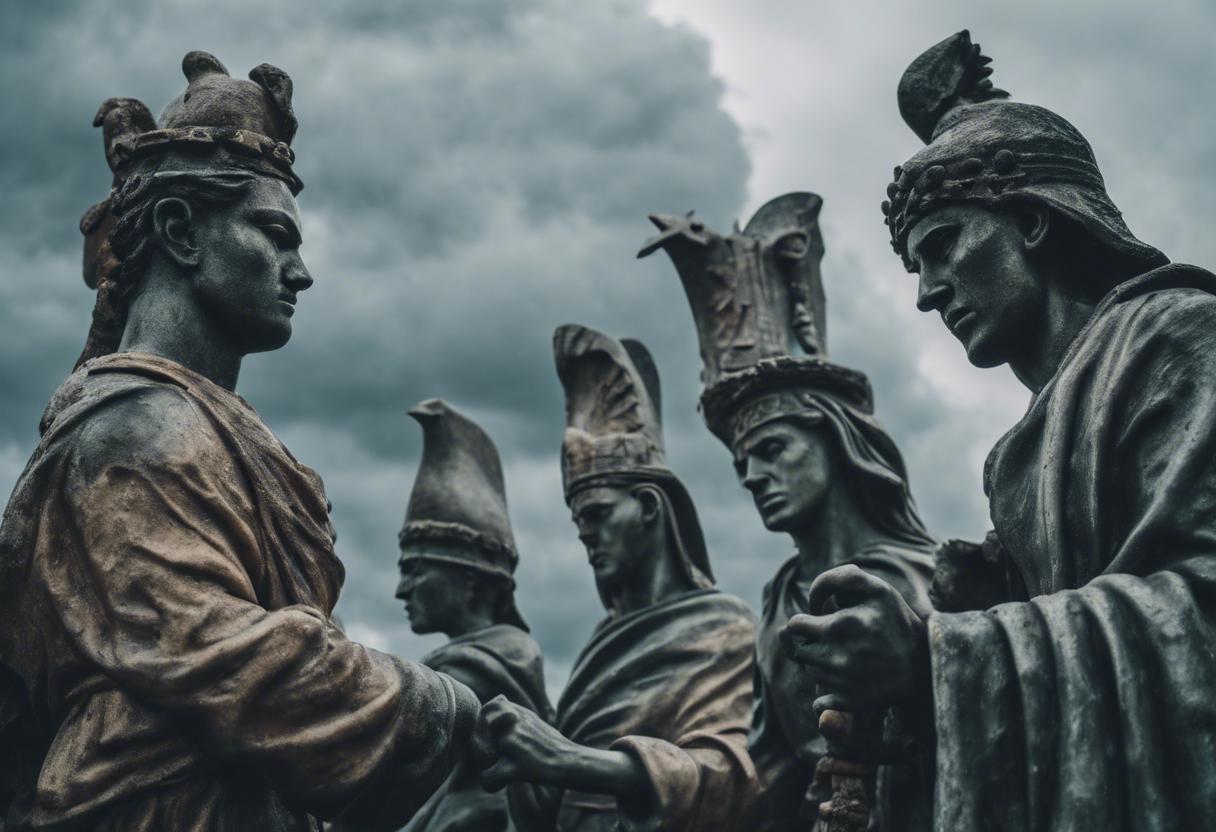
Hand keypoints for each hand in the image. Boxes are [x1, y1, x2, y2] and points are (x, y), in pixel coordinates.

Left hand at [477, 695, 577, 790]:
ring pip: (482, 753)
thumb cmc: (551, 746)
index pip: (488, 708)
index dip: (484, 725)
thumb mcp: (532, 719)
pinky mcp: (519, 766)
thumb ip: (513, 710)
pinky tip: (502, 784)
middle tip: (491, 758)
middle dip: (480, 745)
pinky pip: (489, 777)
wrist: (571, 762)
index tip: (492, 739)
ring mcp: (517, 743)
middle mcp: (515, 723)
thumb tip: (498, 697)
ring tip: (498, 769)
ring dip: (486, 763)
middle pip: (480, 731)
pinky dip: (492, 783)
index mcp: (518, 712)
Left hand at [779, 564, 928, 712]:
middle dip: (810, 644)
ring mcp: (841, 682)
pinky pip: (819, 702)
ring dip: (819, 666)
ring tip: (845, 659)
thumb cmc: (898, 624)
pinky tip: (844, 682)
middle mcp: (835, 656)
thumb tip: (812, 593)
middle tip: (831, 641)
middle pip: (799, 651)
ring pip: (810, 673)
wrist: (928, 667)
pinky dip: (826, 695)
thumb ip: (841, 578)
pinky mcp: (848, 702)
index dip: (804, 621)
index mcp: (838, 626)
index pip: (794, 625)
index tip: (821, 622)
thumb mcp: (877, 590)